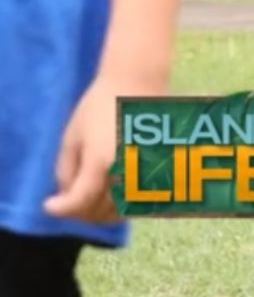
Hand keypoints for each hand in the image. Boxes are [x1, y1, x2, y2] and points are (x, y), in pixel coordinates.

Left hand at [44, 71, 161, 223]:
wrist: (139, 83)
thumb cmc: (102, 104)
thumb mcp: (72, 136)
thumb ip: (66, 170)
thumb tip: (68, 195)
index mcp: (103, 161)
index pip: (79, 202)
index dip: (61, 208)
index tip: (49, 204)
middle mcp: (128, 172)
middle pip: (100, 212)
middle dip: (79, 212)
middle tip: (69, 201)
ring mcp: (147, 173)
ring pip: (122, 212)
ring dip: (101, 213)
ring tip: (90, 199)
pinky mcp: (161, 171)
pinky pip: (139, 202)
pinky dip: (122, 206)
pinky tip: (112, 194)